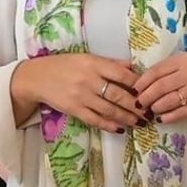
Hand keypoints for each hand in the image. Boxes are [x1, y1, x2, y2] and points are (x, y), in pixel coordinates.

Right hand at [18, 53, 143, 132]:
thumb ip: (110, 63)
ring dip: (127, 118)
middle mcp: (89, 80)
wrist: (36, 78)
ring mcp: (81, 96)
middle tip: (150, 112)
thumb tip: (133, 67)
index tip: (150, 91)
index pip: (122, 75)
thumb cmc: (64, 65)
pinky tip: (120, 128)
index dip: (138, 84)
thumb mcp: (87, 58)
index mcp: (94, 64)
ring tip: (139, 122)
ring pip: (109, 110)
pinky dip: (109, 125)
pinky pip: (95, 119)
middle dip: (137, 106)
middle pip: (118, 95)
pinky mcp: (74, 109)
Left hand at [133, 54, 186, 123]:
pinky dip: (168, 117)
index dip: (142, 81)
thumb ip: (172, 68)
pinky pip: (180, 113)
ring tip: (150, 110)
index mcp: (185, 60)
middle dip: (145, 97)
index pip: (157, 71)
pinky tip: (162, 118)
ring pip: (167, 101)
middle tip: (138, 103)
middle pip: (159, 87)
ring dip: (155, 107)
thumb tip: (148, 79)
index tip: (134, 88)